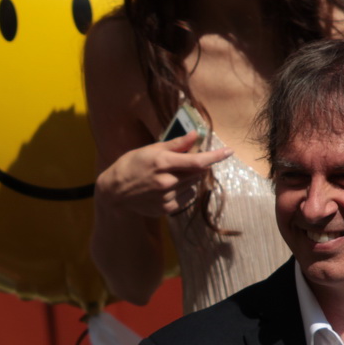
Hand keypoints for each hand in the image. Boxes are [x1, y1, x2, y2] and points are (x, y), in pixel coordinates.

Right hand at [96, 131, 230, 217]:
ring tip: (170, 176)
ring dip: (189, 178)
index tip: (229, 151)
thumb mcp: (150, 149)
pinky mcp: (166, 209)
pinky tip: (168, 188)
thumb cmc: (131, 165)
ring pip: (192, 185)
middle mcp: (167, 182)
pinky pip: (186, 198)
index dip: (216, 156)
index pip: (197, 161)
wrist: (114, 192)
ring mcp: (167, 197)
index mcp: (163, 163)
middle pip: (197, 173)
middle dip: (196, 166)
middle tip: (182, 162)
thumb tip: (196, 135)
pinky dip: (183, 190)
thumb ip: (176, 144)